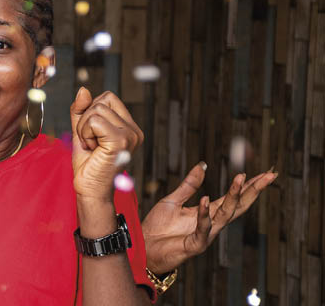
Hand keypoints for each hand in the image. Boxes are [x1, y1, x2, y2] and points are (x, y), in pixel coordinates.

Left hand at [70, 88, 144, 202]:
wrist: (89, 189)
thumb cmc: (87, 164)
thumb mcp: (81, 131)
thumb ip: (81, 110)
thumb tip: (83, 89)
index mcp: (129, 127)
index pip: (107, 97)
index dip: (91, 112)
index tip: (92, 135)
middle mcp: (134, 130)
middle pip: (102, 100)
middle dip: (86, 120)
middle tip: (91, 143)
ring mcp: (130, 135)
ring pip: (96, 109)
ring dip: (84, 129)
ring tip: (91, 146)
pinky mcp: (121, 140)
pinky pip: (93, 120)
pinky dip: (85, 133)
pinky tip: (92, 149)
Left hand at [142, 163, 276, 274]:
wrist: (144, 248)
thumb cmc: (158, 227)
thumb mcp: (173, 200)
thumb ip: (189, 185)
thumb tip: (203, 165)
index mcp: (208, 212)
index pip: (233, 198)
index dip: (248, 186)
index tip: (265, 173)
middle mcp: (211, 223)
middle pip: (238, 205)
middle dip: (253, 191)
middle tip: (269, 176)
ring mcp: (206, 235)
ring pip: (225, 214)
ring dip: (234, 196)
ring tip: (241, 178)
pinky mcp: (195, 245)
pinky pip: (203, 228)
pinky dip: (204, 214)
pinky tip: (205, 199)